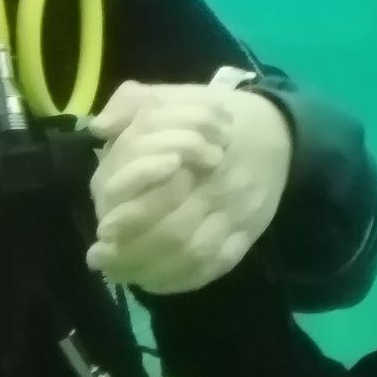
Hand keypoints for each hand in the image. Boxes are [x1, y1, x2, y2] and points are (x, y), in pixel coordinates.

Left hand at [83, 70, 292, 294]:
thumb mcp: (171, 96)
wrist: (275, 130)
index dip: (130, 216)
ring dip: (152, 270)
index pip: (162, 192)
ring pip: (192, 256)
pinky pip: (215, 267)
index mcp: (197, 151)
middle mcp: (218, 188)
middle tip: (101, 258)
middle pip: (174, 232)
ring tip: (120, 273)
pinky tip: (154, 279)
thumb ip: (130, 104)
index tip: (102, 231)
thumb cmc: (210, 117)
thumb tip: (100, 128)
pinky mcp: (246, 235)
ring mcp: (235, 215)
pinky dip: (181, 280)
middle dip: (132, 252)